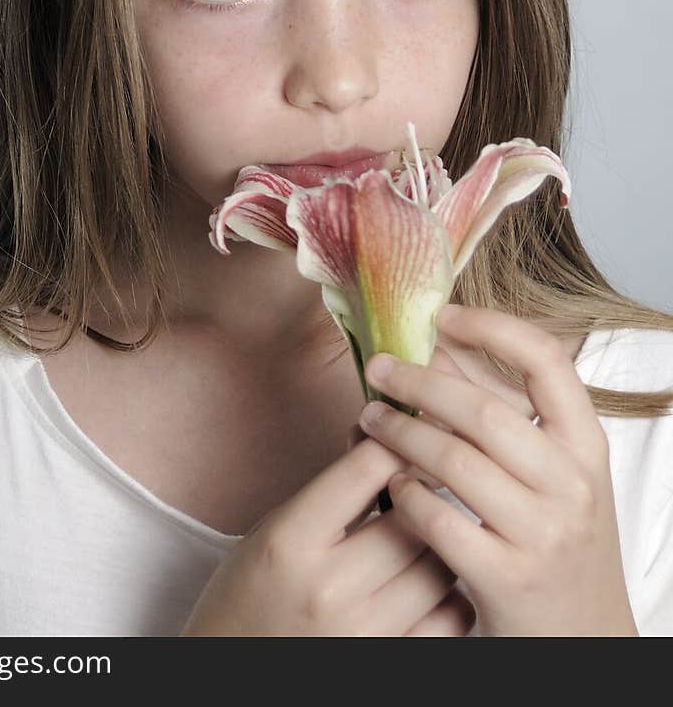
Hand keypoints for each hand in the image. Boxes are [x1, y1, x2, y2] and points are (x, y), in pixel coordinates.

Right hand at [179, 434, 474, 635]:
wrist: (231, 666)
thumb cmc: (254, 588)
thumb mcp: (278, 525)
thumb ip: (334, 487)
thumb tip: (391, 433)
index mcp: (291, 540)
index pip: (367, 468)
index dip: (398, 440)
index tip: (411, 433)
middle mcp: (327, 589)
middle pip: (414, 518)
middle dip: (426, 492)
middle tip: (428, 482)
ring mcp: (361, 635)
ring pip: (441, 567)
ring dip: (443, 543)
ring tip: (427, 535)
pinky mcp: (389, 664)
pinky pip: (453, 618)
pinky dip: (452, 594)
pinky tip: (432, 584)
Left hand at [359, 304, 638, 636]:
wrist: (583, 637)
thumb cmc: (555, 540)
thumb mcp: (552, 474)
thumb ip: (504, 415)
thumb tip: (439, 349)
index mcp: (586, 447)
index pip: (548, 362)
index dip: (493, 328)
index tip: (443, 317)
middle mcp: (572, 485)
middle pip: (484, 411)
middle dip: (420, 384)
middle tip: (377, 369)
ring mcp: (543, 534)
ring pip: (455, 461)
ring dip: (401, 434)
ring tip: (369, 420)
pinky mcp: (508, 578)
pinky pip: (439, 519)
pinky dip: (405, 495)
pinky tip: (390, 485)